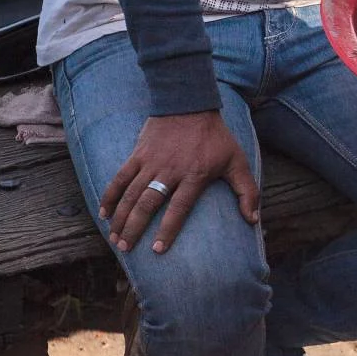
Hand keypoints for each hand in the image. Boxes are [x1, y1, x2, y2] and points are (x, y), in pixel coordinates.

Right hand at [99, 111, 258, 254]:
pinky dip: (110, 196)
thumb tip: (253, 220)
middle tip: (126, 248)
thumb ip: (247, 191)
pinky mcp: (138, 155)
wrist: (190, 105)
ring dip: (121, 217)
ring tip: (115, 239)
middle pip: (147, 204)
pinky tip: (103, 214)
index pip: (179, 208)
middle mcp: (170, 171)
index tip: (157, 249)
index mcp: (195, 175)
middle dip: (135, 228)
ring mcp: (151, 163)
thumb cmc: (215, 137)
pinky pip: (119, 178)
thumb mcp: (237, 161)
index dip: (168, 229)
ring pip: (131, 194)